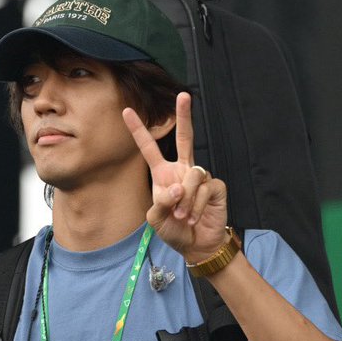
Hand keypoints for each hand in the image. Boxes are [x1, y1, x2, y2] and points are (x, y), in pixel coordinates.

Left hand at [123, 92, 227, 260]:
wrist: (197, 245)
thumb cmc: (174, 231)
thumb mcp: (157, 220)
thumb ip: (161, 203)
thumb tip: (176, 188)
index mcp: (163, 174)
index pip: (149, 148)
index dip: (138, 130)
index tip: (126, 111)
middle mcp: (182, 170)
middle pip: (184, 138)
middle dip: (184, 116)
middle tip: (184, 95)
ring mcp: (200, 177)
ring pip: (192, 176)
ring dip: (186, 200)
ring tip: (183, 217)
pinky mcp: (215, 186)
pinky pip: (204, 189)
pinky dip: (197, 206)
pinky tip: (195, 217)